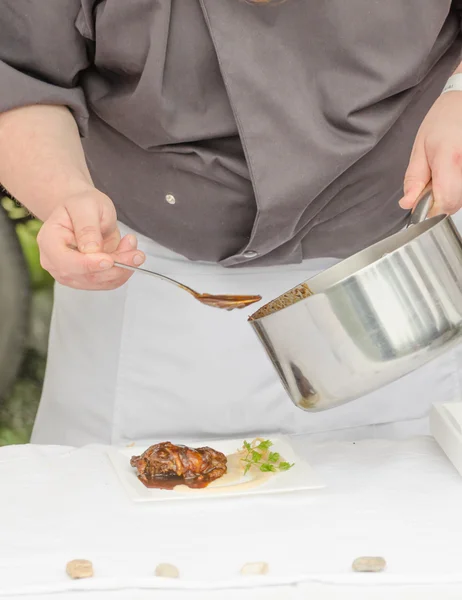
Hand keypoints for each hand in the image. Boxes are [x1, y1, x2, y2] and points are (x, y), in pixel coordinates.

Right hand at [37, 188, 144, 289]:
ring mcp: (71, 274)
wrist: (85, 211)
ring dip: (123, 268)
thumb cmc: (82, 205)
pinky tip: (129, 252)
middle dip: (115, 267)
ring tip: (132, 245)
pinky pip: (108, 282)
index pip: (66, 262)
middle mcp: (56, 263)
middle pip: (86, 276)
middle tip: (136, 254)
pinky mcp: (87, 279)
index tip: (109, 260)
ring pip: (101, 281)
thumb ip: (87, 227)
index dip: (88, 265)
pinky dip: (123, 270)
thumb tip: (91, 251)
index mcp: (49, 241)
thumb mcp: (86, 206)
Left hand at [400, 91, 461, 215]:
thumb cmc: (443, 120)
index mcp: (450, 160)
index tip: (418, 203)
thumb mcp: (420, 148)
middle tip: (430, 180)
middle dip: (436, 201)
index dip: (428, 210)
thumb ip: (413, 179)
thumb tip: (407, 203)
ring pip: (459, 200)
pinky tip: (451, 173)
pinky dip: (455, 189)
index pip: (443, 204)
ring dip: (447, 194)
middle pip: (452, 205)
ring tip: (442, 173)